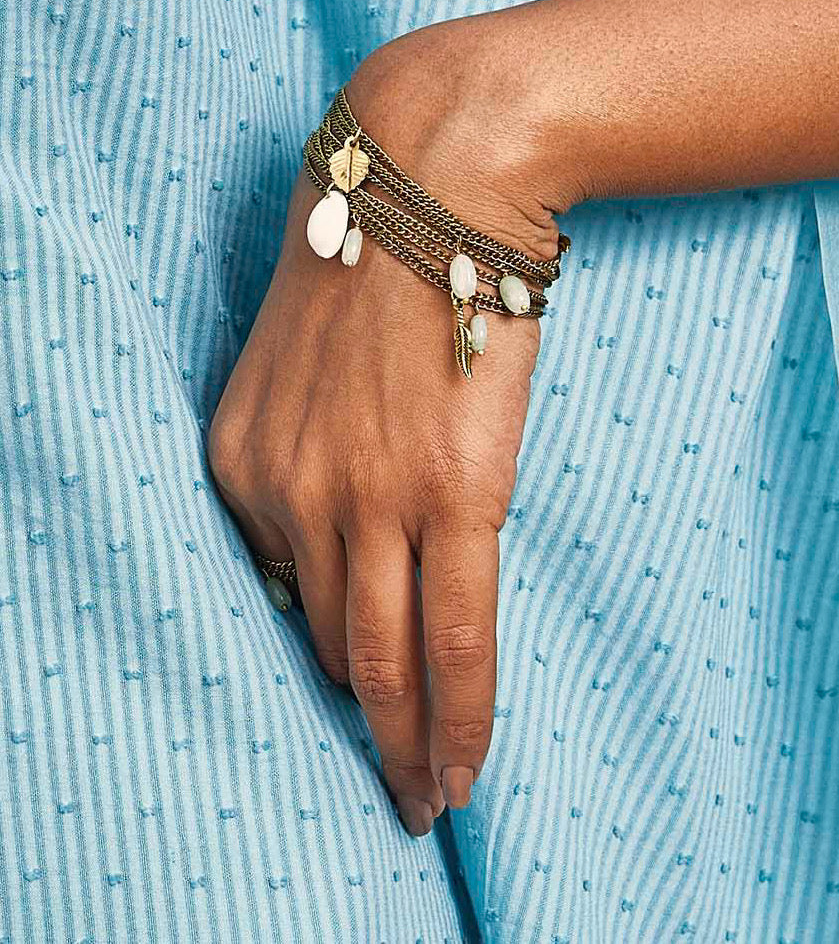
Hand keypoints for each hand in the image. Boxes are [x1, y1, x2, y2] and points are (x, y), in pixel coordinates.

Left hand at [206, 18, 560, 835]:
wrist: (430, 178)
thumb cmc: (377, 255)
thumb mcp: (299, 358)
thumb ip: (306, 451)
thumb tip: (348, 535)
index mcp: (244, 460)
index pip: (280, 593)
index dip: (324, 657)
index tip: (350, 703)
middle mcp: (290, 495)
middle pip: (327, 643)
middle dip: (358, 720)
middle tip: (390, 780)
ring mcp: (368, 502)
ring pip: (384, 664)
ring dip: (406, 743)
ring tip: (428, 794)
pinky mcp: (449, 498)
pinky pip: (454, 641)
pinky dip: (459, 719)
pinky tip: (462, 768)